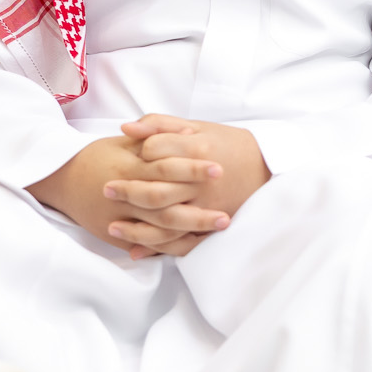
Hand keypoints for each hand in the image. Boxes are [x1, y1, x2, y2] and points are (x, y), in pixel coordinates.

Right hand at [27, 136, 228, 259]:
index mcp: (127, 168)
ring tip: (220, 225)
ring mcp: (119, 220)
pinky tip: (196, 241)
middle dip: (198, 210)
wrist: (61, 181)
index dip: (192, 169)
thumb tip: (190, 133)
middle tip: (227, 212)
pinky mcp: (117, 236)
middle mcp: (124, 196)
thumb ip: (155, 136)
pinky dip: (172, 244)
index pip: (165, 169)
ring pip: (159, 229)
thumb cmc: (97, 157)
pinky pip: (149, 244)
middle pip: (166, 206)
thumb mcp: (123, 143)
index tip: (218, 169)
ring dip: (191, 230)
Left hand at [118, 114, 270, 256]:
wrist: (265, 168)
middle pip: (155, 188)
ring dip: (135, 226)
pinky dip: (156, 246)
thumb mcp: (198, 126)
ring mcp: (205, 204)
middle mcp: (200, 179)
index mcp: (197, 148)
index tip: (129, 156)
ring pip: (164, 220)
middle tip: (106, 190)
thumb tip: (126, 128)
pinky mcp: (209, 223)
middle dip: (127, 190)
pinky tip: (135, 246)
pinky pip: (179, 240)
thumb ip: (161, 124)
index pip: (155, 152)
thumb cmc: (227, 143)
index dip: (138, 153)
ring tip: (112, 225)